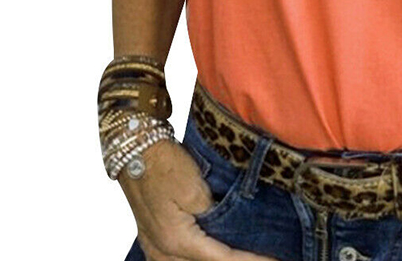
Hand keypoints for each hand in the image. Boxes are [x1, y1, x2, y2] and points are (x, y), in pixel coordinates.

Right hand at [118, 139, 276, 260]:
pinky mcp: (154, 240)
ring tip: (243, 256)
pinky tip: (212, 253)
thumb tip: (232, 226)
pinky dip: (198, 259)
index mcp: (176, 241)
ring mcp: (155, 248)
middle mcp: (163, 251)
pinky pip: (179, 260)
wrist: (136, 151)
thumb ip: (214, 213)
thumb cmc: (164, 165)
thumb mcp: (195, 189)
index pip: (222, 259)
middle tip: (264, 259)